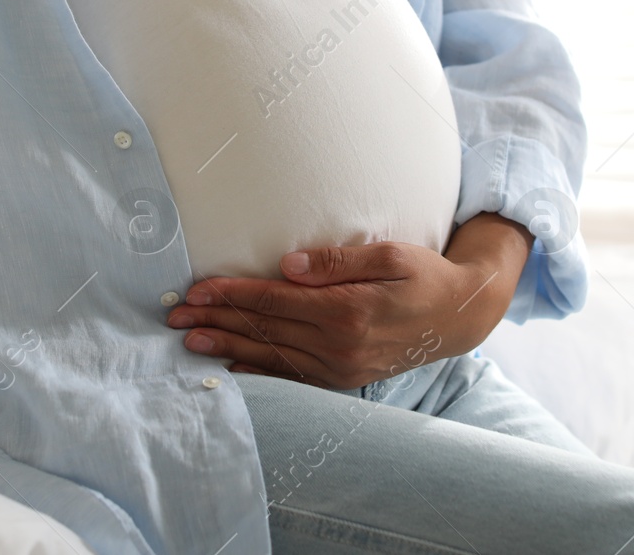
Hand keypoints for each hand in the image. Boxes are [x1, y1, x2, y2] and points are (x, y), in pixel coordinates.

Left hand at [166, 213, 533, 388]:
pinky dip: (259, 372)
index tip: (195, 289)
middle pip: (264, 331)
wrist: (460, 316)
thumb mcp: (389, 254)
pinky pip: (292, 377)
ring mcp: (340, 367)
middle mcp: (339, 345)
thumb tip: (288, 265)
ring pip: (271, 356)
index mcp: (346, 311)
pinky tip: (232, 366)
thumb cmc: (425, 274)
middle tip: (173, 318)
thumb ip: (338, 261)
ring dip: (227, 347)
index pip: (273, 301)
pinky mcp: (343, 378)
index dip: (230, 295)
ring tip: (189, 342)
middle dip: (216, 321)